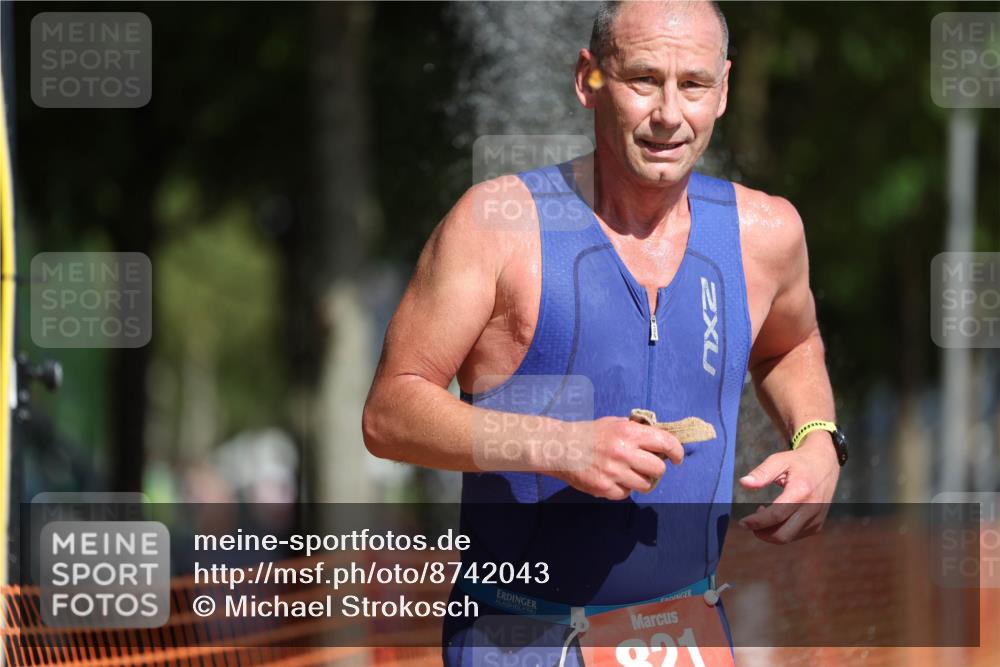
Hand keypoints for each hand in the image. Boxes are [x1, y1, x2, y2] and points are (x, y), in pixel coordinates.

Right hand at [554, 416, 683, 499]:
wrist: (561, 448)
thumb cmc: (590, 434)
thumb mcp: (615, 423)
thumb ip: (637, 431)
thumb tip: (661, 441)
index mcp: (628, 433)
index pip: (665, 442)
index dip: (676, 451)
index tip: (677, 458)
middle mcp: (623, 452)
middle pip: (658, 469)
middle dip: (656, 468)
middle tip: (647, 466)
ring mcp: (614, 472)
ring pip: (645, 485)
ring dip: (641, 480)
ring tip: (629, 473)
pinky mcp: (604, 488)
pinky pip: (626, 494)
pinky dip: (623, 488)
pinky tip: (613, 479)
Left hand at [736, 431, 840, 543]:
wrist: (825, 463)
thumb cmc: (798, 461)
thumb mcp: (779, 460)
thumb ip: (762, 472)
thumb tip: (744, 483)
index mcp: (801, 491)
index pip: (776, 515)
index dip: (757, 522)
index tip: (742, 523)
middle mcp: (812, 508)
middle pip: (782, 534)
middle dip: (762, 532)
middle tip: (750, 522)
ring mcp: (816, 519)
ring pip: (788, 537)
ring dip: (770, 531)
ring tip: (763, 512)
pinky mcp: (817, 525)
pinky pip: (795, 535)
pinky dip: (781, 530)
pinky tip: (776, 516)